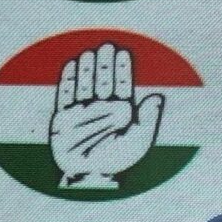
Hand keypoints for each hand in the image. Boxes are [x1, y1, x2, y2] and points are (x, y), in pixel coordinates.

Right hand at [49, 43, 162, 188]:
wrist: (91, 176)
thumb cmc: (117, 160)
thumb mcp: (139, 140)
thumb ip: (148, 119)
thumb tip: (157, 97)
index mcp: (120, 112)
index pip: (121, 85)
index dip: (122, 69)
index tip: (124, 53)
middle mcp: (101, 108)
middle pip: (103, 80)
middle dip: (105, 64)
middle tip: (107, 46)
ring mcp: (82, 111)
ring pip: (85, 83)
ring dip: (88, 68)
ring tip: (91, 52)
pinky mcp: (63, 117)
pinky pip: (65, 94)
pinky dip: (68, 80)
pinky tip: (71, 65)